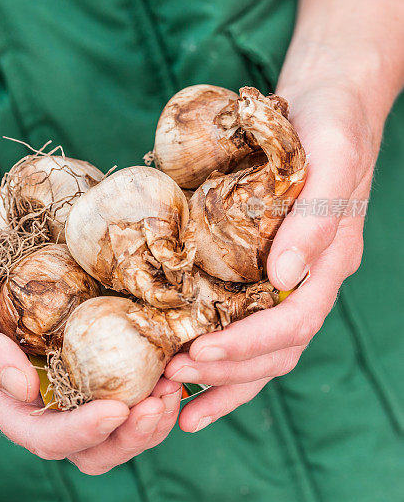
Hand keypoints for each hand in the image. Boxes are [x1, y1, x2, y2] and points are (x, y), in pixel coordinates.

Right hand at [0, 187, 180, 473]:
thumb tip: (24, 392)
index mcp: (3, 399)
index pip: (45, 438)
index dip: (82, 434)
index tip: (118, 410)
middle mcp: (41, 402)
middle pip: (92, 450)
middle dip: (130, 436)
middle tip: (161, 399)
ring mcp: (73, 383)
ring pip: (120, 429)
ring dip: (152, 418)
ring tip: (176, 380)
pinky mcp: (98, 357)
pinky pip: (132, 386)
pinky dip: (158, 383)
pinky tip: (177, 357)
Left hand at [165, 80, 379, 431]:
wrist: (326, 102)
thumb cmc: (330, 126)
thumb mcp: (331, 160)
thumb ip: (315, 221)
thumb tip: (283, 279)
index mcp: (328, 264)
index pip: (292, 326)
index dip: (246, 347)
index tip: (196, 354)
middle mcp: (308, 280)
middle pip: (274, 351)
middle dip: (224, 372)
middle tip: (169, 380)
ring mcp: (286, 278)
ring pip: (260, 349)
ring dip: (219, 378)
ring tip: (171, 398)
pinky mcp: (260, 265)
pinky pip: (242, 319)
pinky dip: (217, 350)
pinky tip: (181, 362)